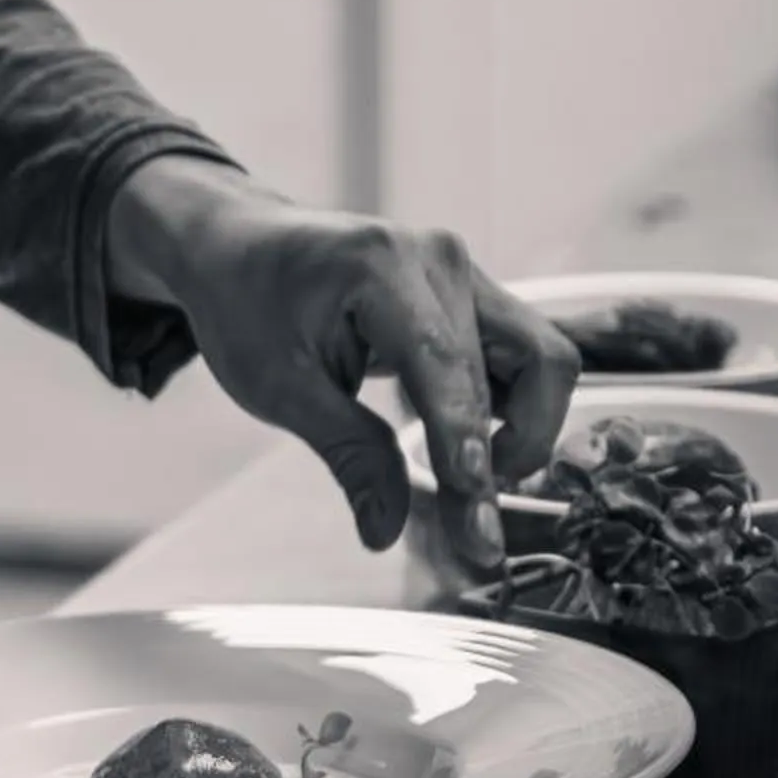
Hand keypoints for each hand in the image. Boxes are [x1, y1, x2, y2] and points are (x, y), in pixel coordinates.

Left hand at [107, 162, 578, 574]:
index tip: (477, 508)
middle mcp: (438, 259)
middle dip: (508, 455)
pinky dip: (512, 408)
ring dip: (527, 428)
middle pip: (523, 363)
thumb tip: (386, 529)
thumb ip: (348, 453)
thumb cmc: (246, 302)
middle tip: (476, 532)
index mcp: (381, 266)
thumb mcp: (277, 385)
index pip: (447, 365)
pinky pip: (520, 354)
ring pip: (541, 357)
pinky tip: (465, 444)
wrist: (236, 245)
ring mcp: (461, 271)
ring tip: (473, 482)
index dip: (467, 441)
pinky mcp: (468, 292)